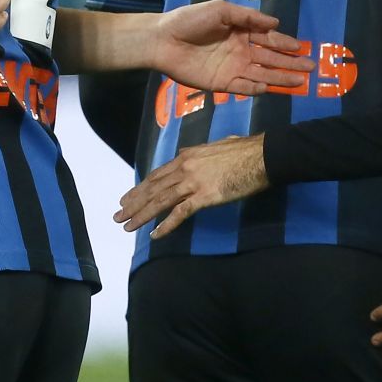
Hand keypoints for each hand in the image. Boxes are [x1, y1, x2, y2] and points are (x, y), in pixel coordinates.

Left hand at [115, 133, 268, 237]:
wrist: (262, 155)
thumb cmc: (244, 151)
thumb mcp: (215, 146)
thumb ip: (198, 152)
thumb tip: (189, 152)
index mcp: (185, 156)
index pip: (156, 175)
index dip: (140, 188)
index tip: (127, 198)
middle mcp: (184, 168)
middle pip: (152, 188)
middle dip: (133, 203)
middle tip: (118, 215)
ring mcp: (193, 182)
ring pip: (160, 201)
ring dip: (141, 215)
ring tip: (127, 226)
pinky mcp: (205, 196)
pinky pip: (180, 213)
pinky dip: (166, 225)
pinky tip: (155, 234)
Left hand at [150, 1, 316, 95]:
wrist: (163, 40)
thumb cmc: (190, 20)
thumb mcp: (221, 10)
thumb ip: (248, 17)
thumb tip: (275, 22)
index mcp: (241, 32)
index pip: (269, 39)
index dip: (286, 44)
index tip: (303, 48)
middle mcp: (240, 51)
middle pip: (270, 59)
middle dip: (291, 63)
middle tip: (310, 68)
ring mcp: (232, 68)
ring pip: (262, 75)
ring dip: (280, 78)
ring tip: (299, 82)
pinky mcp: (221, 83)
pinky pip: (243, 87)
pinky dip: (256, 89)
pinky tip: (269, 88)